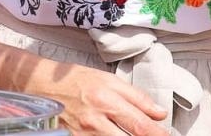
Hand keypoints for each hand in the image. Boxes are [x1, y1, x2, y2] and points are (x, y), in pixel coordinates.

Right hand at [48, 63, 168, 135]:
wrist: (43, 86)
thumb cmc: (76, 81)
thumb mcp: (108, 80)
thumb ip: (136, 97)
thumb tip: (159, 113)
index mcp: (106, 100)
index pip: (140, 125)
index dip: (158, 134)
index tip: (167, 135)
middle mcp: (95, 121)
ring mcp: (84, 135)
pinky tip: (115, 135)